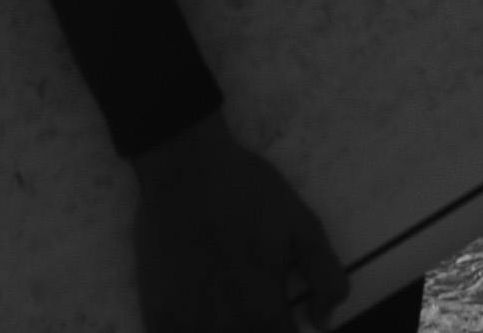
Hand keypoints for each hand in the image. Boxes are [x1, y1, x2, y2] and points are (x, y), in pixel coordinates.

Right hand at [127, 117, 347, 332]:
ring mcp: (186, 326)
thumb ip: (326, 279)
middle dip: (257, 331)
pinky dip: (191, 331)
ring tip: (227, 305)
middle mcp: (225, 328)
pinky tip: (198, 313)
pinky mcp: (156, 317)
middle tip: (254, 303)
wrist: (185, 167)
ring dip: (224, 331)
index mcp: (263, 312)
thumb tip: (322, 323)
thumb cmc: (247, 193)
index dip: (286, 331)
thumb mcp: (304, 226)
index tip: (281, 316)